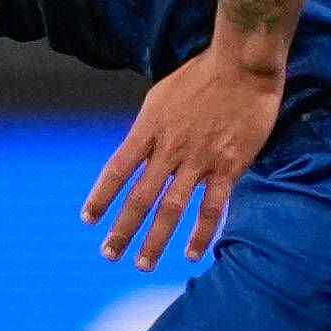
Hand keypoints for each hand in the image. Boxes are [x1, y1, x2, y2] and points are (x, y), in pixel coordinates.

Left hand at [85, 44, 282, 268]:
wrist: (242, 66)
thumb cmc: (201, 75)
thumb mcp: (160, 97)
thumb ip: (148, 128)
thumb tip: (138, 151)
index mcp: (148, 129)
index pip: (116, 170)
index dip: (100, 197)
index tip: (88, 219)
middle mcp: (169, 150)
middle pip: (139, 198)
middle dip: (122, 230)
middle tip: (109, 254)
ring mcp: (199, 161)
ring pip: (171, 209)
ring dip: (155, 240)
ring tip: (142, 264)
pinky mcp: (229, 167)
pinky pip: (212, 207)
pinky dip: (200, 233)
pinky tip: (192, 253)